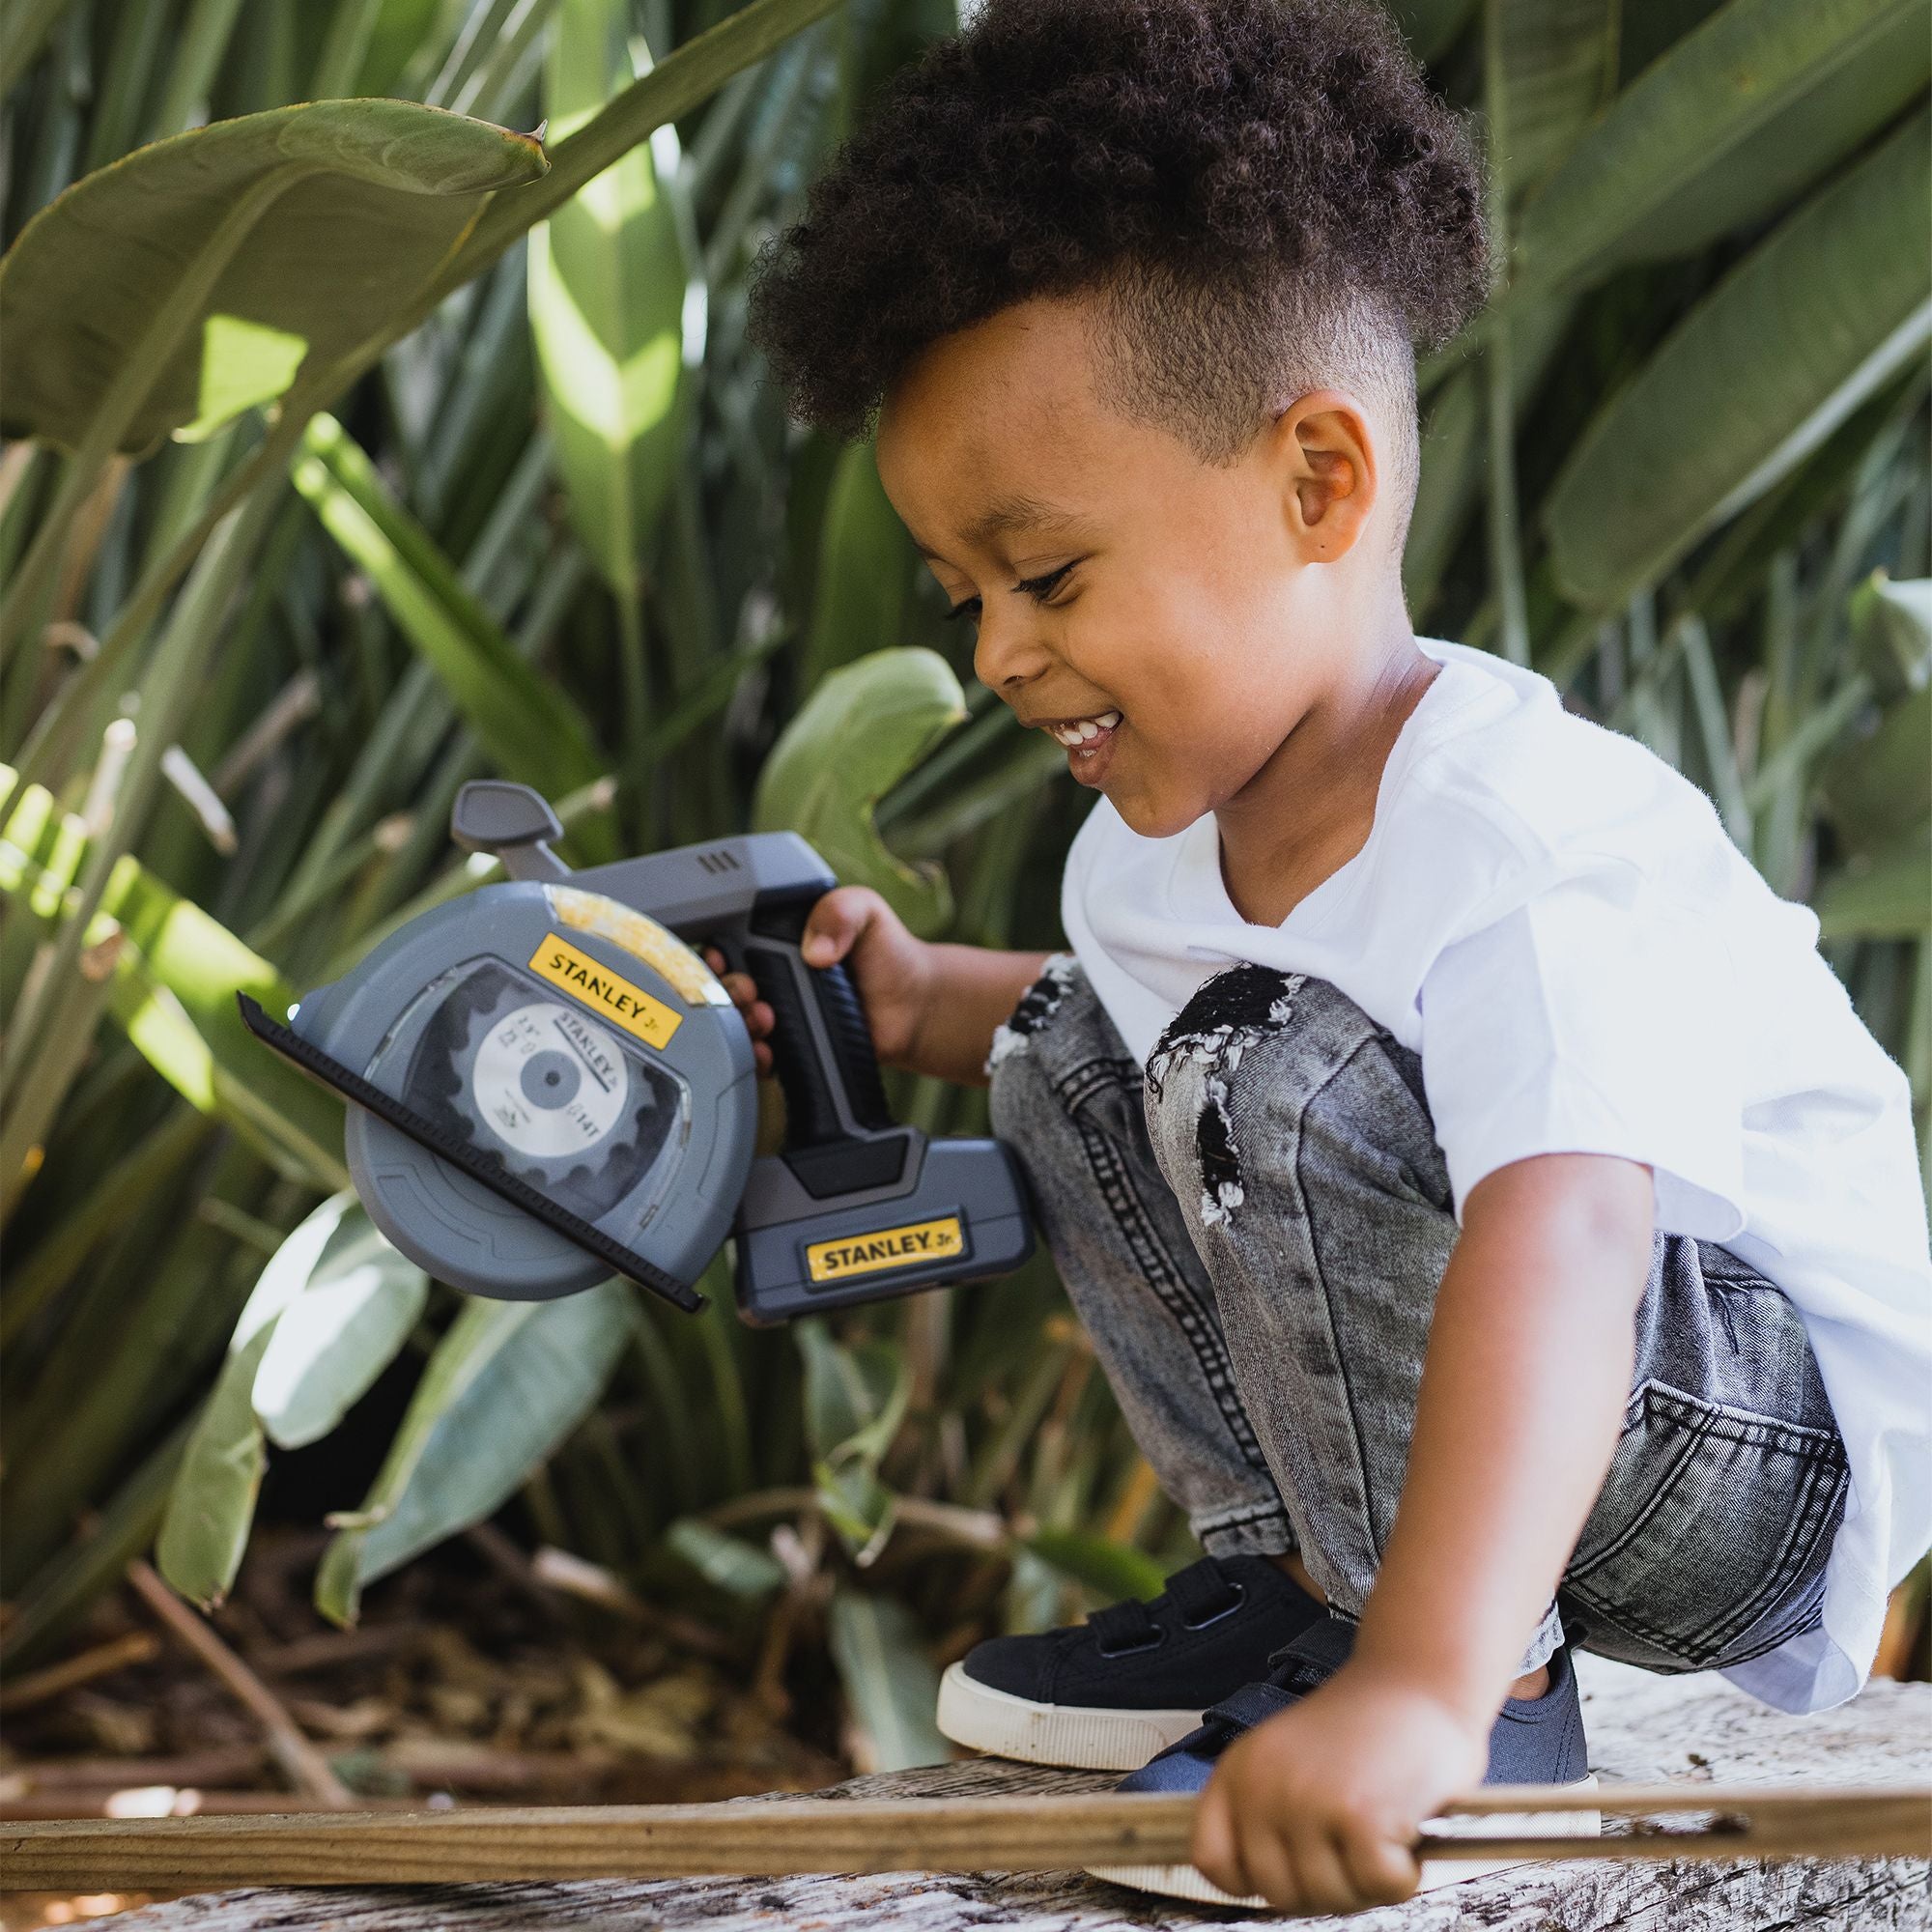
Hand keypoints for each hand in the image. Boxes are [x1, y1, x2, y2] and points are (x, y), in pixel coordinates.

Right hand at [702, 885, 933, 1077]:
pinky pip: (759, 1056)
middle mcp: (771, 976)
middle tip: (749, 991)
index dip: (715, 952)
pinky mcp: (790, 1047)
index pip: (727, 942)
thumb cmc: (889, 954)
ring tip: (766, 1019)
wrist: (913, 1007)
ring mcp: (778, 1013)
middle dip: (726, 991)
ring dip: (739, 1024)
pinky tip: (768, 1051)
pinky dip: (756, 1057)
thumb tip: (815, 949)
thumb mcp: (865, 913)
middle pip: (724, 986)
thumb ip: (840, 910)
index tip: (719, 957)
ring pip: (735, 1023)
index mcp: (777, 939)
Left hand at [1190, 1661, 1489, 1913]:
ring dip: (1366, 1880)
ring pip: (1329, 1899)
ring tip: (1380, 1827)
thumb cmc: (1365, 1729)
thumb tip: (1259, 1883)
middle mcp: (1263, 1785)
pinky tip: (1405, 1828)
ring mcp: (1308, 1800)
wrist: (1420, 1681)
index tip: (1293, 1867)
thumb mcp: (1289, 1761)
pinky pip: (1379, 1886)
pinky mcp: (1359, 1814)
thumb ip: (1265, 1814)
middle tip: (1355, 1843)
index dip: (1256, 1879)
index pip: (1212, 1860)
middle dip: (1326, 1884)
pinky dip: (1403, 1873)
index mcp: (1238, 1771)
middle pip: (1279, 1893)